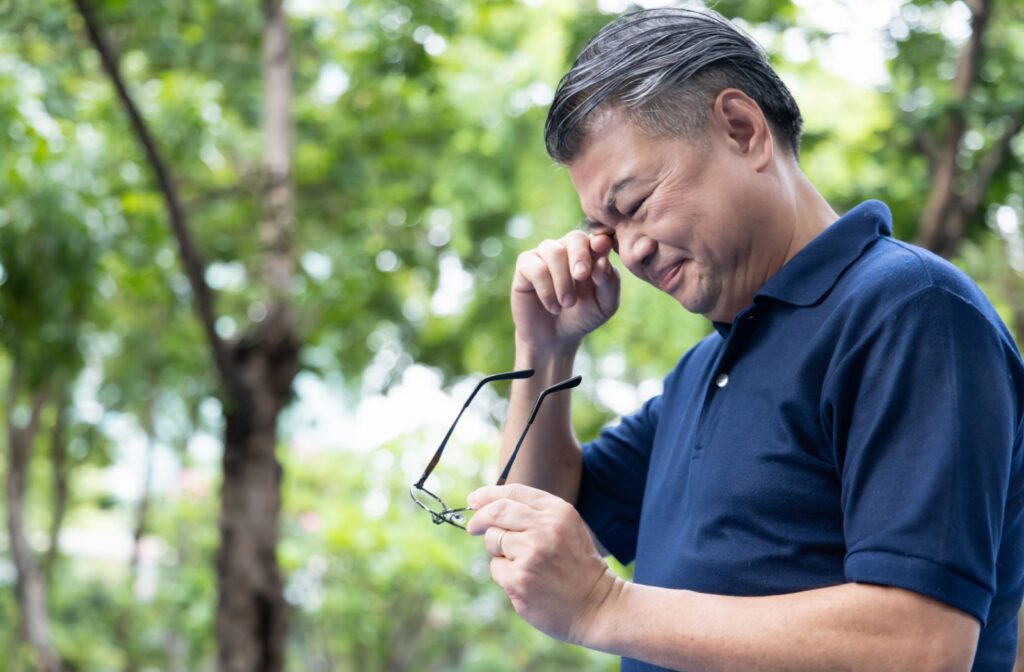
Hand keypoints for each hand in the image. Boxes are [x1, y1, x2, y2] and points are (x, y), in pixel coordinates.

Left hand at [466, 484, 621, 645]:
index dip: (488, 495)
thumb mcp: (567, 527)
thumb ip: (536, 513)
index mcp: (558, 511)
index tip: (474, 500)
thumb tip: (490, 505)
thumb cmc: (577, 565)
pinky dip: (504, 574)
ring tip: (522, 564)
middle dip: (479, 518)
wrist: (597, 606)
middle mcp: (545, 528)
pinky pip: (496, 568)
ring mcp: (531, 554)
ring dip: (498, 551)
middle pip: (496, 512)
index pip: (513, 492)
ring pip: (492, 540)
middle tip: (473, 527)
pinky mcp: (519, 579)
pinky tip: (526, 582)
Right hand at [512, 231, 619, 350]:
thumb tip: (603, 261)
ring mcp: (545, 254)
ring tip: (567, 303)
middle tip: (581, 276)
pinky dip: (547, 290)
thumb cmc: (582, 316)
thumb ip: (609, 283)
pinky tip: (553, 306)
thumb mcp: (604, 305)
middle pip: (575, 238)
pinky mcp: (525, 265)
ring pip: (554, 252)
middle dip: (580, 256)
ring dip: (563, 280)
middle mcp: (568, 248)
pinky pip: (536, 268)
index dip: (600, 241)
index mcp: (591, 253)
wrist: (555, 338)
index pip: (598, 238)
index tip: (602, 247)